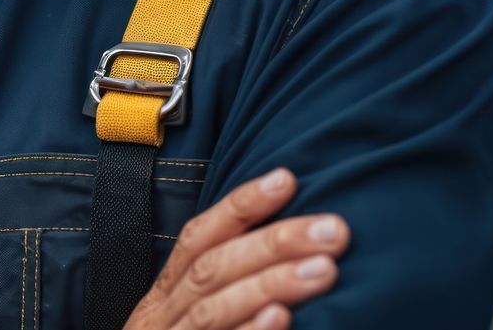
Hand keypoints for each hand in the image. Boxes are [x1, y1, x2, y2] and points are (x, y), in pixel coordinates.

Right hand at [123, 168, 349, 329]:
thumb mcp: (189, 325)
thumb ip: (220, 293)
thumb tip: (287, 255)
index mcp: (164, 300)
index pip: (198, 240)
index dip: (239, 207)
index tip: (287, 178)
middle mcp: (160, 319)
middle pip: (212, 269)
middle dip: (272, 242)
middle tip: (333, 229)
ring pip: (213, 309)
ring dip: (269, 284)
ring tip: (325, 270)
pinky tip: (281, 321)